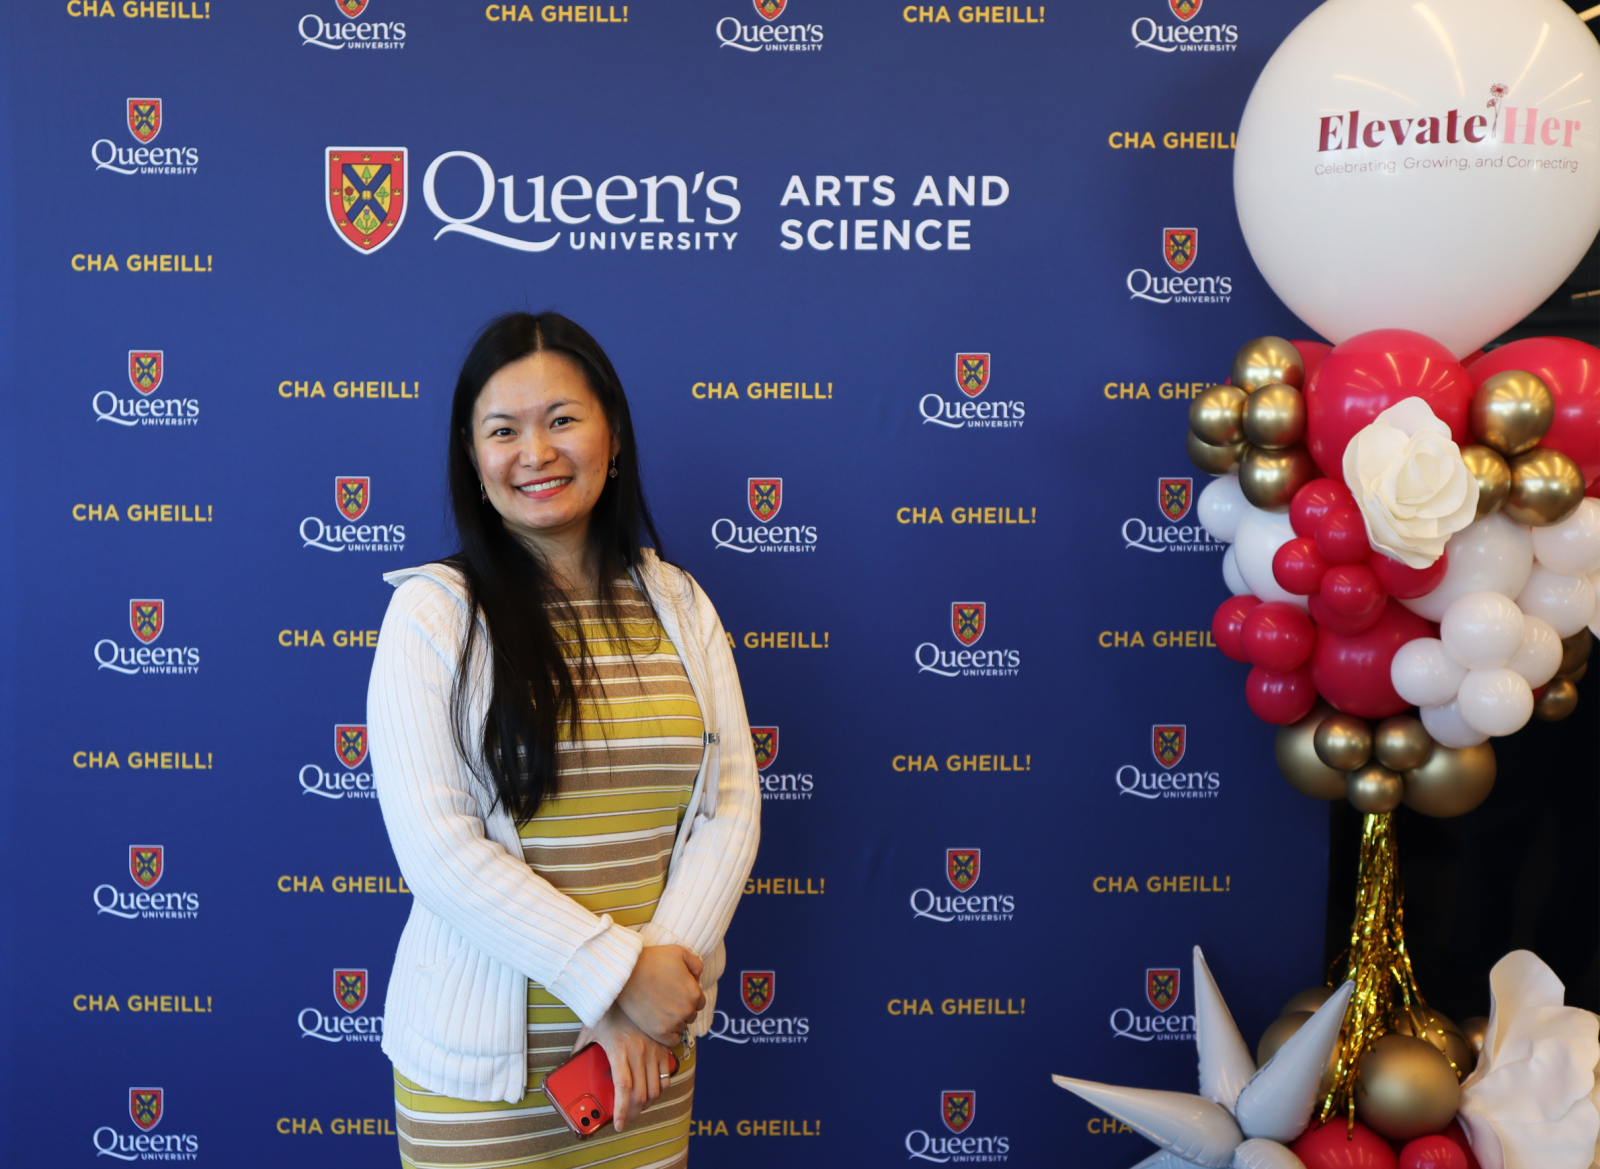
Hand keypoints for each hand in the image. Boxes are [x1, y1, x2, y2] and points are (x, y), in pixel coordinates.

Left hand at [573, 1009, 675, 1132]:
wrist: (630, 986)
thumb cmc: (608, 1009)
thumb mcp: (590, 1029)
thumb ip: (580, 1049)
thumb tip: (570, 1065)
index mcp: (618, 1050)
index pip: (623, 1088)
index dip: (622, 1110)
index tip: (619, 1124)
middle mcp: (638, 1052)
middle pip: (641, 1093)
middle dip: (634, 1112)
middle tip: (627, 1118)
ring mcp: (653, 1049)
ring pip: (656, 1088)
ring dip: (647, 1103)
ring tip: (638, 1107)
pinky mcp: (664, 1046)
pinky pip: (666, 1075)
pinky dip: (661, 1088)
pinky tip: (652, 1090)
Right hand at [615, 945, 704, 1044]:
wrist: (627, 973)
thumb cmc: (652, 960)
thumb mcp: (679, 952)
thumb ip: (696, 964)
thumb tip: (697, 978)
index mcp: (694, 993)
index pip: (699, 1002)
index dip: (689, 997)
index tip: (676, 993)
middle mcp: (687, 1010)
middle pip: (690, 1015)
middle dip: (682, 1008)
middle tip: (666, 1000)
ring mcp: (673, 1023)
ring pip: (681, 1027)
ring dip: (674, 1021)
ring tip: (660, 1010)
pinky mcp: (659, 1032)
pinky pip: (672, 1041)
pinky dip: (669, 1035)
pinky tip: (660, 1025)